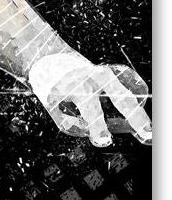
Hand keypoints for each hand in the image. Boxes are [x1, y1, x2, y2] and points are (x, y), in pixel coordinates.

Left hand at [26, 49, 151, 148]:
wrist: (52, 60)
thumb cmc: (52, 89)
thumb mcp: (53, 108)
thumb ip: (72, 123)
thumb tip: (99, 133)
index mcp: (76, 86)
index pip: (90, 108)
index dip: (97, 126)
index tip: (104, 140)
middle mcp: (94, 77)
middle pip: (119, 98)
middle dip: (134, 117)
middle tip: (146, 133)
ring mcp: (106, 72)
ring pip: (127, 93)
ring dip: (139, 112)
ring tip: (148, 130)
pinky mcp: (114, 71)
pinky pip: (129, 86)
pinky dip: (136, 98)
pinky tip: (140, 113)